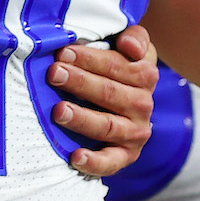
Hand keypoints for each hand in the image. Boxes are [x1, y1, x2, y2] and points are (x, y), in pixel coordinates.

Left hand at [48, 23, 158, 176]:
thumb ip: (135, 38)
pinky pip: (111, 162)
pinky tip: (75, 156)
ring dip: (83, 118)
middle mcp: (143, 104)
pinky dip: (95, 162)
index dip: (90, 59)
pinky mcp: (126, 155)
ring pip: (108, 126)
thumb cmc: (117, 64)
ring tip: (59, 110)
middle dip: (80, 82)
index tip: (63, 52)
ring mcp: (136, 132)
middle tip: (54, 73)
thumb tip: (130, 46)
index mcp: (145, 74)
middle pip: (109, 93)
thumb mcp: (130, 43)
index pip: (117, 65)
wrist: (127, 97)